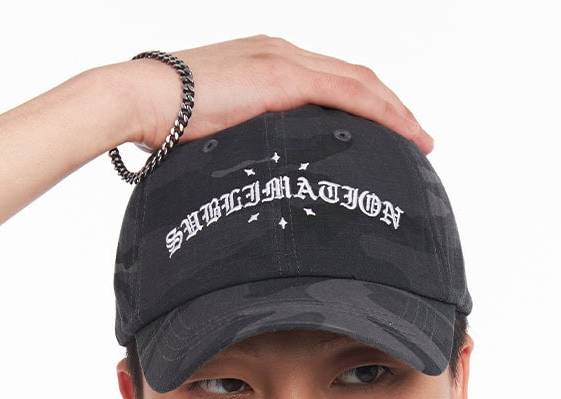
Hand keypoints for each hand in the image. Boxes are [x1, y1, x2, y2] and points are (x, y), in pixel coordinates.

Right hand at [122, 34, 433, 156]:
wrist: (141, 100)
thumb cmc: (164, 125)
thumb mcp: (215, 135)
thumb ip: (244, 147)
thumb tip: (256, 184)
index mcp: (266, 62)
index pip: (329, 80)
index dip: (365, 104)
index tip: (387, 131)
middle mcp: (282, 53)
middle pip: (353, 78)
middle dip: (390, 108)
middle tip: (417, 138)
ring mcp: (285, 60)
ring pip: (360, 83)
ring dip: (395, 112)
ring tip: (420, 140)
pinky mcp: (283, 76)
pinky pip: (348, 94)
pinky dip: (381, 113)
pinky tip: (402, 133)